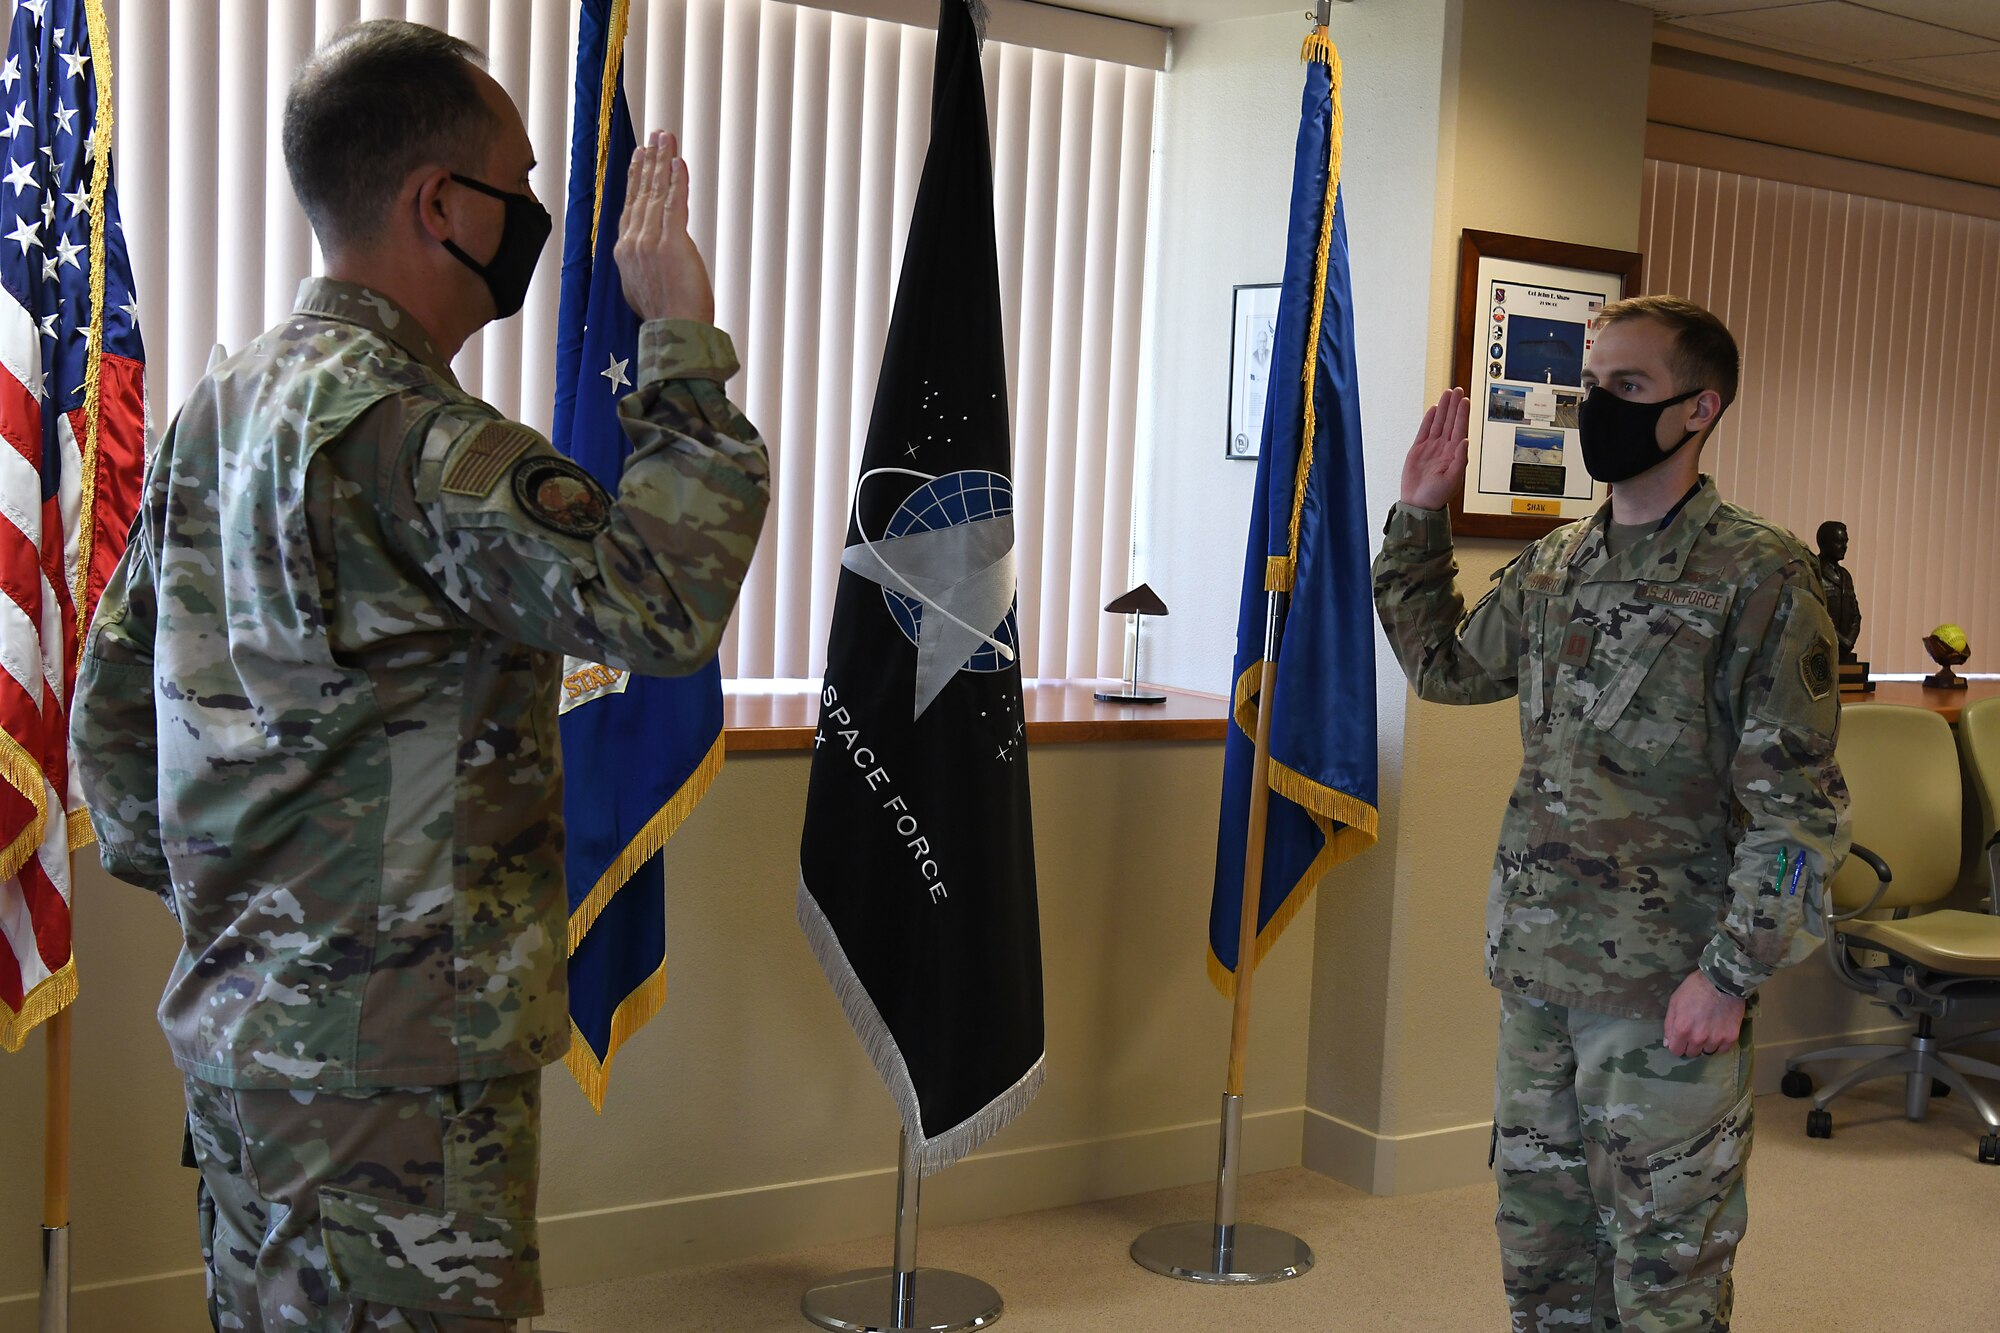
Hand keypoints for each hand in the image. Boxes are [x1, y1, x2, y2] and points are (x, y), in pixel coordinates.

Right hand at [614, 131, 714, 323]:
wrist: (674, 332)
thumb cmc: (666, 317)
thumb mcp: (644, 287)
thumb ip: (645, 265)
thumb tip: (652, 256)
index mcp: (624, 253)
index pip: (630, 206)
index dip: (634, 178)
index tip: (639, 157)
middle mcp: (633, 243)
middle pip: (640, 192)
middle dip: (649, 160)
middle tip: (655, 135)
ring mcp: (650, 242)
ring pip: (655, 193)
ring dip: (662, 161)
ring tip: (666, 138)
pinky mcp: (672, 244)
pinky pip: (674, 203)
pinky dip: (677, 180)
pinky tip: (678, 161)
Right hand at [1400, 388, 1470, 509]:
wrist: (1418, 504)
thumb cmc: (1437, 496)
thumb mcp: (1453, 480)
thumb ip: (1460, 460)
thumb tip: (1465, 441)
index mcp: (1454, 454)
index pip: (1460, 429)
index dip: (1462, 414)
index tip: (1464, 400)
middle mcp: (1444, 448)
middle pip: (1450, 422)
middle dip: (1454, 406)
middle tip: (1457, 390)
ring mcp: (1431, 448)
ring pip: (1438, 423)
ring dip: (1443, 409)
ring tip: (1447, 394)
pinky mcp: (1418, 450)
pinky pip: (1424, 431)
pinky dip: (1429, 420)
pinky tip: (1434, 409)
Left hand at [1663, 971, 1745, 1058]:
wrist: (1721, 981)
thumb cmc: (1694, 988)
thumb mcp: (1675, 1002)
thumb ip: (1669, 1024)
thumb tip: (1668, 1044)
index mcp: (1682, 1029)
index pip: (1675, 1051)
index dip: (1677, 1045)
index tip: (1681, 1039)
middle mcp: (1698, 1038)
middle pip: (1691, 1053)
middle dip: (1691, 1044)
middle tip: (1696, 1031)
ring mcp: (1716, 1039)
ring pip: (1707, 1051)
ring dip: (1706, 1044)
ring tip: (1709, 1028)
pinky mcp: (1731, 1037)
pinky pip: (1723, 1049)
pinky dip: (1720, 1043)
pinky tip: (1719, 1031)